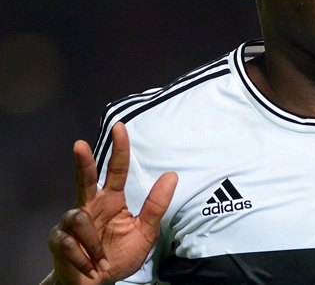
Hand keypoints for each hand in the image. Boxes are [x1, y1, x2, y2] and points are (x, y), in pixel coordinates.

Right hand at [47, 122, 177, 284]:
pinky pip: (69, 242)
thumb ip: (156, 205)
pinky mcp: (58, 239)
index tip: (120, 128)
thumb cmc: (119, 255)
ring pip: (79, 218)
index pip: (117, 170)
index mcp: (113, 200)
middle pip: (85, 178)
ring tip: (101, 260)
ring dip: (93, 244)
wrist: (97, 284)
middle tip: (80, 145)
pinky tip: (90, 266)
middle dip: (82, 161)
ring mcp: (72, 221)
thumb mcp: (145, 232)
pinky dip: (83, 257)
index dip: (119, 149)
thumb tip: (172, 175)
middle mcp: (91, 205)